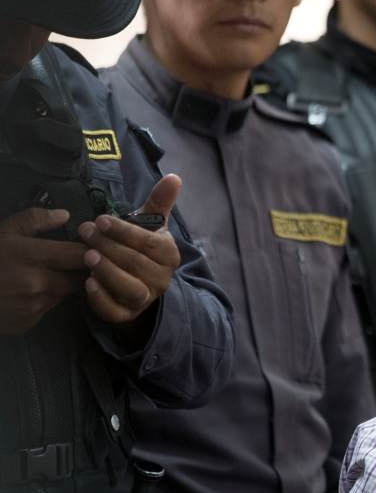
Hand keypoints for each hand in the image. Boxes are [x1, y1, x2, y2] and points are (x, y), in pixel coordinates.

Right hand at [0, 208, 86, 334]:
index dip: (90, 252)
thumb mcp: (3, 231)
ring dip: (60, 287)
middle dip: (78, 273)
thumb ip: (35, 220)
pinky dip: (43, 301)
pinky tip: (28, 293)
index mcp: (33, 256)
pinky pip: (46, 310)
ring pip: (63, 296)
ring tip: (45, 277)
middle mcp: (37, 283)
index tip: (91, 249)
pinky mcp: (27, 323)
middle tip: (71, 265)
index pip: (81, 255)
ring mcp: (33, 306)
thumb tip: (65, 215)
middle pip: (78, 280)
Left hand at [78, 174, 182, 325]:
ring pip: (129, 288)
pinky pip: (116, 311)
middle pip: (136, 263)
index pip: (148, 242)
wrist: (141, 285)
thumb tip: (174, 177)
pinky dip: (102, 299)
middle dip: (109, 246)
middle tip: (84, 232)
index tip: (100, 220)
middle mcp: (161, 278)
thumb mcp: (151, 226)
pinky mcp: (128, 315)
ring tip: (88, 256)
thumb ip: (159, 202)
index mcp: (168, 255)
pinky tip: (88, 284)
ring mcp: (145, 298)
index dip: (124, 231)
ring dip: (108, 272)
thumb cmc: (142, 249)